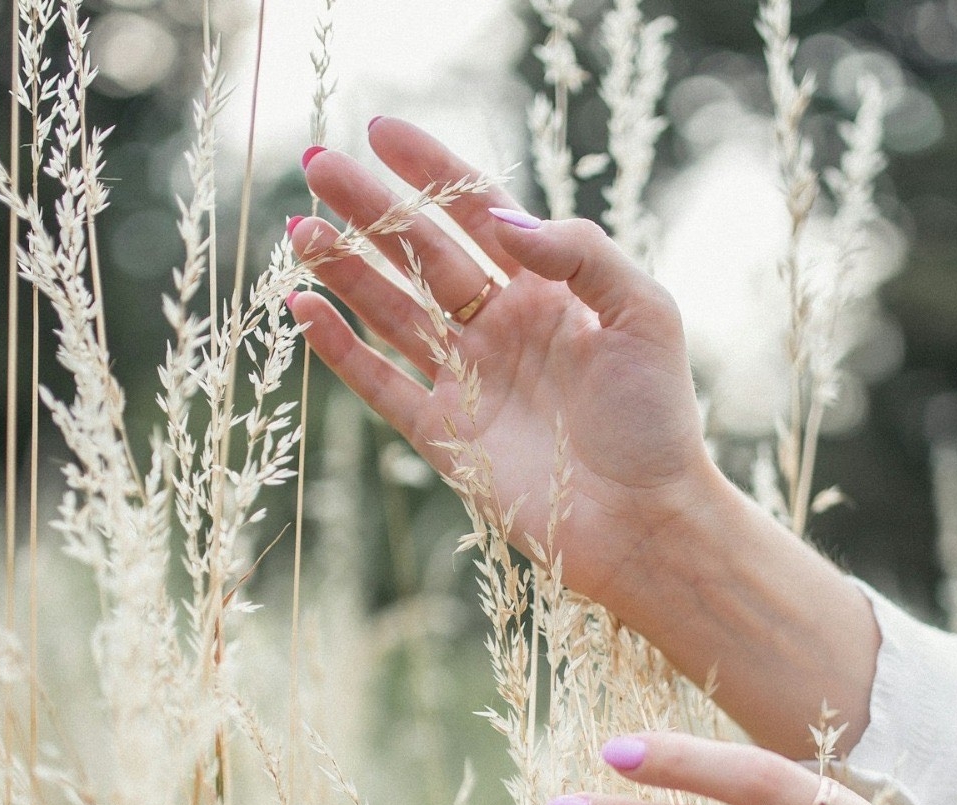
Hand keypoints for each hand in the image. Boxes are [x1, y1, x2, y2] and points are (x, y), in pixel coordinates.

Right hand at [289, 117, 723, 605]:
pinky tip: (304, 307)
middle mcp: (499, 327)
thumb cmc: (656, 418)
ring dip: (344, 269)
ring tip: (300, 229)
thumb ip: (582, 253)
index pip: (478, 213)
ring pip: (391, 309)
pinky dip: (339, 347)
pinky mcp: (442, 435)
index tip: (381, 131)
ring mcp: (467, 380)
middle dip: (369, 209)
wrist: (644, 520)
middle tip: (318, 167)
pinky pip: (378, 381)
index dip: (431, 171)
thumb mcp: (643, 314)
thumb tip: (504, 217)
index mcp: (547, 290)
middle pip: (420, 254)